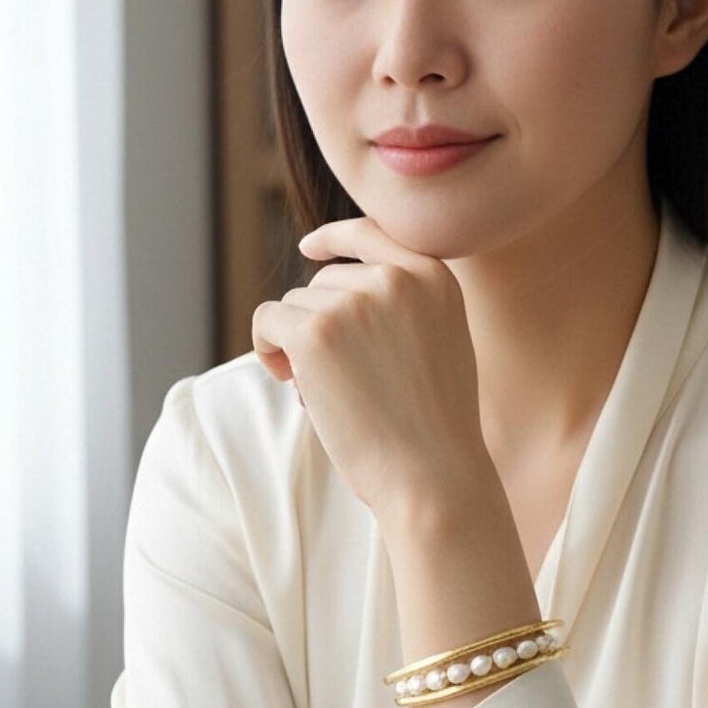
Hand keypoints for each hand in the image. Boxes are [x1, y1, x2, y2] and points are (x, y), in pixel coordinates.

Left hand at [251, 213, 491, 520]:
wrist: (432, 475)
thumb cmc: (434, 425)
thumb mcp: (441, 340)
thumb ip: (404, 305)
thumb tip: (330, 292)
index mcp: (434, 276)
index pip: (371, 232)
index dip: (334, 237)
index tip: (309, 247)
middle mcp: (395, 278)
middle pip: (324, 280)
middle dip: (317, 321)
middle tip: (334, 376)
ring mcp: (354, 302)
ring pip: (294, 305)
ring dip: (296, 343)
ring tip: (327, 391)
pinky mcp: (314, 332)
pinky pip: (267, 320)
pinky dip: (266, 347)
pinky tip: (286, 378)